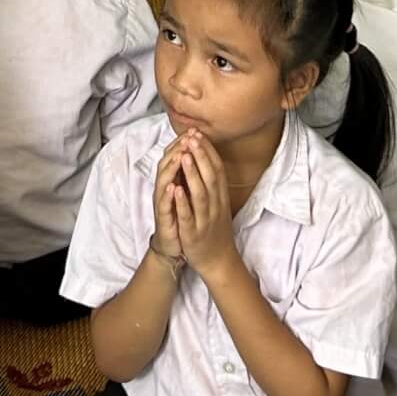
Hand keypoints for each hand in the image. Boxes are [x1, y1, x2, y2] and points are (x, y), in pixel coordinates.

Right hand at [149, 138, 187, 269]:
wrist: (174, 244)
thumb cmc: (181, 216)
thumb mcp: (187, 192)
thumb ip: (189, 174)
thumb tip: (197, 154)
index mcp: (173, 180)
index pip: (175, 156)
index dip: (183, 143)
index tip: (195, 131)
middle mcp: (164, 188)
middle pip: (167, 163)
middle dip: (177, 149)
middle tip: (187, 137)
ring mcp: (162, 202)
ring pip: (164, 181)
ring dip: (171, 168)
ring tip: (179, 156)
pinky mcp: (163, 218)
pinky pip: (164, 205)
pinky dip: (168, 196)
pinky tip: (173, 187)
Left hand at [171, 130, 235, 280]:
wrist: (218, 261)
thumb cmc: (215, 230)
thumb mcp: (218, 205)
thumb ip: (213, 185)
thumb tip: (208, 160)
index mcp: (220, 198)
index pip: (217, 170)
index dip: (209, 151)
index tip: (200, 134)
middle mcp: (215, 206)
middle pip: (210, 177)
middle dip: (202, 156)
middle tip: (193, 136)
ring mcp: (205, 220)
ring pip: (200, 194)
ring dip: (193, 174)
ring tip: (186, 156)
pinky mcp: (193, 233)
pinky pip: (187, 216)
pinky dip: (182, 202)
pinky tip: (175, 189)